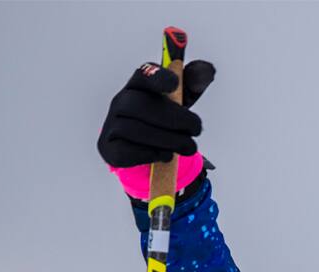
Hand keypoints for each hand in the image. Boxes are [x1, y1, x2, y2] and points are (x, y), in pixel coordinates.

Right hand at [97, 60, 215, 167]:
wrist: (149, 149)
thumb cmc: (167, 119)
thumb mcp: (184, 98)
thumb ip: (195, 82)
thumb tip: (208, 70)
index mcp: (138, 85)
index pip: (143, 74)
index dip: (157, 77)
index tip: (175, 84)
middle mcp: (120, 102)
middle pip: (139, 105)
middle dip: (174, 118)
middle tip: (197, 129)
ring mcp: (112, 125)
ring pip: (136, 131)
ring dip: (169, 140)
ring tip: (188, 146)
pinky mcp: (110, 149)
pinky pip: (127, 152)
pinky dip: (150, 154)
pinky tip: (165, 154)